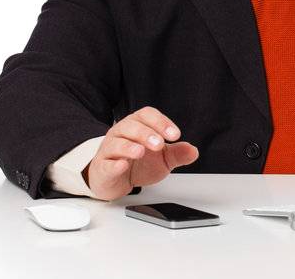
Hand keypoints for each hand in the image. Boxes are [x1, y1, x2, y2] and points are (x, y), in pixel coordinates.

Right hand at [83, 106, 199, 201]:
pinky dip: (114, 164)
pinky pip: (105, 164)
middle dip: (146, 133)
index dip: (161, 122)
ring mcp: (109, 150)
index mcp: (137, 126)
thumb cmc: (138, 164)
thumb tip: (193, 151)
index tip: (175, 134)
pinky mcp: (102, 168)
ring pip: (116, 143)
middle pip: (131, 126)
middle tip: (159, 144)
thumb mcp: (162, 159)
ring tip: (141, 152)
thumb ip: (177, 154)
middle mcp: (121, 134)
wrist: (116, 180)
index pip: (147, 115)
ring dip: (129, 147)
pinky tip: (122, 165)